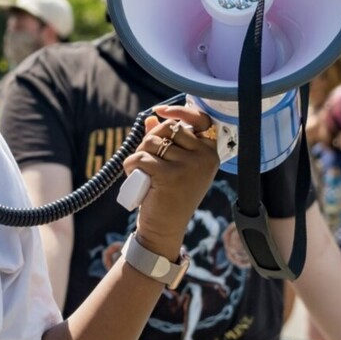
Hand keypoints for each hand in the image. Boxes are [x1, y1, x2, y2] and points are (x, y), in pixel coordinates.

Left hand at [123, 104, 219, 258]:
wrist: (165, 228)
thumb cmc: (168, 196)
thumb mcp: (173, 166)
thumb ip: (166, 142)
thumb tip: (153, 119)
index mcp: (209, 153)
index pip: (198, 119)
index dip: (179, 111)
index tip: (160, 111)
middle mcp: (204, 157)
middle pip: (168, 129)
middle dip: (150, 140)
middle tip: (146, 160)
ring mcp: (189, 166)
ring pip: (151, 142)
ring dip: (139, 154)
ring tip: (142, 172)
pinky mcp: (170, 175)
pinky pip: (141, 157)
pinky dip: (130, 165)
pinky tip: (134, 176)